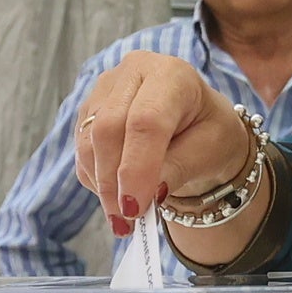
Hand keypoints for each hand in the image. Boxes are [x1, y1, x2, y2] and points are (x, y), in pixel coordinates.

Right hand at [72, 54, 254, 237]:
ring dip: (102, 185)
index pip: (146, 120)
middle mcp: (134, 71)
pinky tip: (116, 194)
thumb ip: (178, 168)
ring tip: (123, 217)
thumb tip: (145, 194)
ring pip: (88, 141)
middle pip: (108, 128)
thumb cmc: (210, 134)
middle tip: (126, 220)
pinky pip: (81, 150)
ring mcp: (105, 88)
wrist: (196, 125)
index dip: (137, 167)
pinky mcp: (89, 109)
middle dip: (114, 182)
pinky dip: (96, 179)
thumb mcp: (208, 152)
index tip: (135, 209)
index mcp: (172, 74)